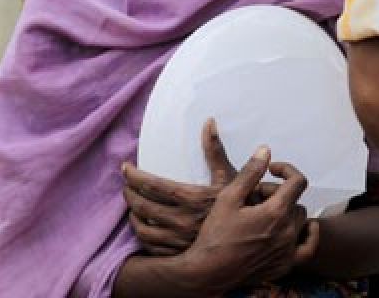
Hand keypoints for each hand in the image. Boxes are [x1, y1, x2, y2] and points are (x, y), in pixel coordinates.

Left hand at [123, 118, 237, 255]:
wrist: (254, 240)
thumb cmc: (243, 205)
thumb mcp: (230, 176)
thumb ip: (215, 149)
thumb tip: (209, 122)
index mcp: (192, 199)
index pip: (152, 185)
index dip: (134, 175)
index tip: (125, 168)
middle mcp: (183, 221)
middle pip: (143, 206)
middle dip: (129, 194)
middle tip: (125, 186)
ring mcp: (180, 242)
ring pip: (143, 229)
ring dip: (133, 216)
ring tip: (132, 207)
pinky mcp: (180, 256)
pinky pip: (152, 247)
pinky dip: (143, 237)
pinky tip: (144, 228)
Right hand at [175, 148, 318, 290]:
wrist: (209, 271)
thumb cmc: (216, 234)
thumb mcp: (229, 197)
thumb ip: (250, 172)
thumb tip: (265, 151)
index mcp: (275, 212)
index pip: (297, 182)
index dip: (286, 169)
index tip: (272, 169)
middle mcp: (287, 232)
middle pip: (296, 201)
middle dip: (279, 193)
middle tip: (256, 196)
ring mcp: (288, 251)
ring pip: (301, 221)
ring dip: (287, 212)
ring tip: (264, 214)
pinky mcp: (285, 266)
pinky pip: (308, 248)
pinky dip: (307, 236)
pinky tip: (298, 230)